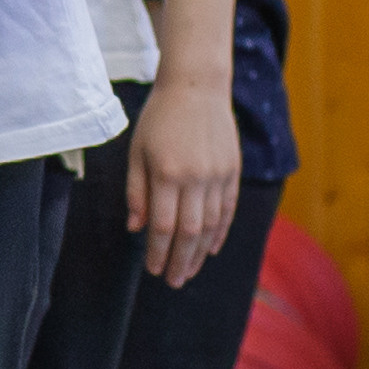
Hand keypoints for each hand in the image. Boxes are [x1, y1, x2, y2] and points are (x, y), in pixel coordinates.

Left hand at [127, 76, 239, 286]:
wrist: (196, 87)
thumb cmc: (159, 118)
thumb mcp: (137, 151)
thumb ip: (136, 191)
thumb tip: (136, 228)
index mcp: (166, 173)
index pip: (163, 225)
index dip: (157, 251)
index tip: (152, 269)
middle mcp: (195, 177)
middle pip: (189, 232)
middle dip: (179, 261)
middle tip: (172, 281)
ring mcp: (217, 175)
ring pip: (210, 226)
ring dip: (199, 254)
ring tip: (188, 272)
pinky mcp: (232, 170)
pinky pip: (227, 209)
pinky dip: (220, 233)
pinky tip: (210, 249)